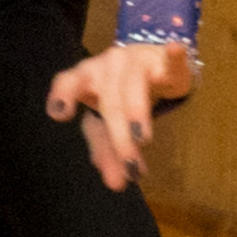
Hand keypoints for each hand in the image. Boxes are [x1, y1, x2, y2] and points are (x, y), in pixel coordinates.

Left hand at [47, 36, 188, 190]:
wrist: (154, 63)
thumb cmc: (122, 95)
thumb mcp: (110, 124)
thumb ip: (108, 152)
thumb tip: (116, 184)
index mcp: (86, 79)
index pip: (68, 82)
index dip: (63, 95)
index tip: (60, 114)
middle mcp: (106, 65)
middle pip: (110, 102)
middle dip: (119, 138)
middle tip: (131, 169)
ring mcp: (135, 59)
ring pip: (133, 85)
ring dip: (137, 113)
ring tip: (142, 139)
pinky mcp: (163, 60)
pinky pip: (169, 61)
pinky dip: (173, 57)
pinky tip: (176, 51)